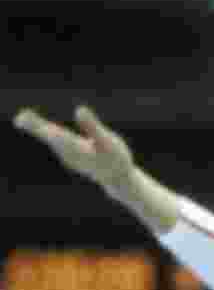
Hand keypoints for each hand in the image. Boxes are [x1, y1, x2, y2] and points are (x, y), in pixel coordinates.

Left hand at [15, 104, 137, 200]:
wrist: (118, 180)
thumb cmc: (117, 160)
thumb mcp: (109, 142)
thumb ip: (93, 127)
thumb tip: (79, 110)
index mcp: (78, 150)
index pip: (56, 136)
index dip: (42, 129)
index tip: (28, 122)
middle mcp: (70, 154)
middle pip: (50, 138)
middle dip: (34, 127)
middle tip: (19, 119)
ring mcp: (69, 156)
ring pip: (51, 140)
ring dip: (37, 129)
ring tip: (22, 120)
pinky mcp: (70, 155)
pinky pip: (55, 142)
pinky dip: (46, 134)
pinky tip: (41, 129)